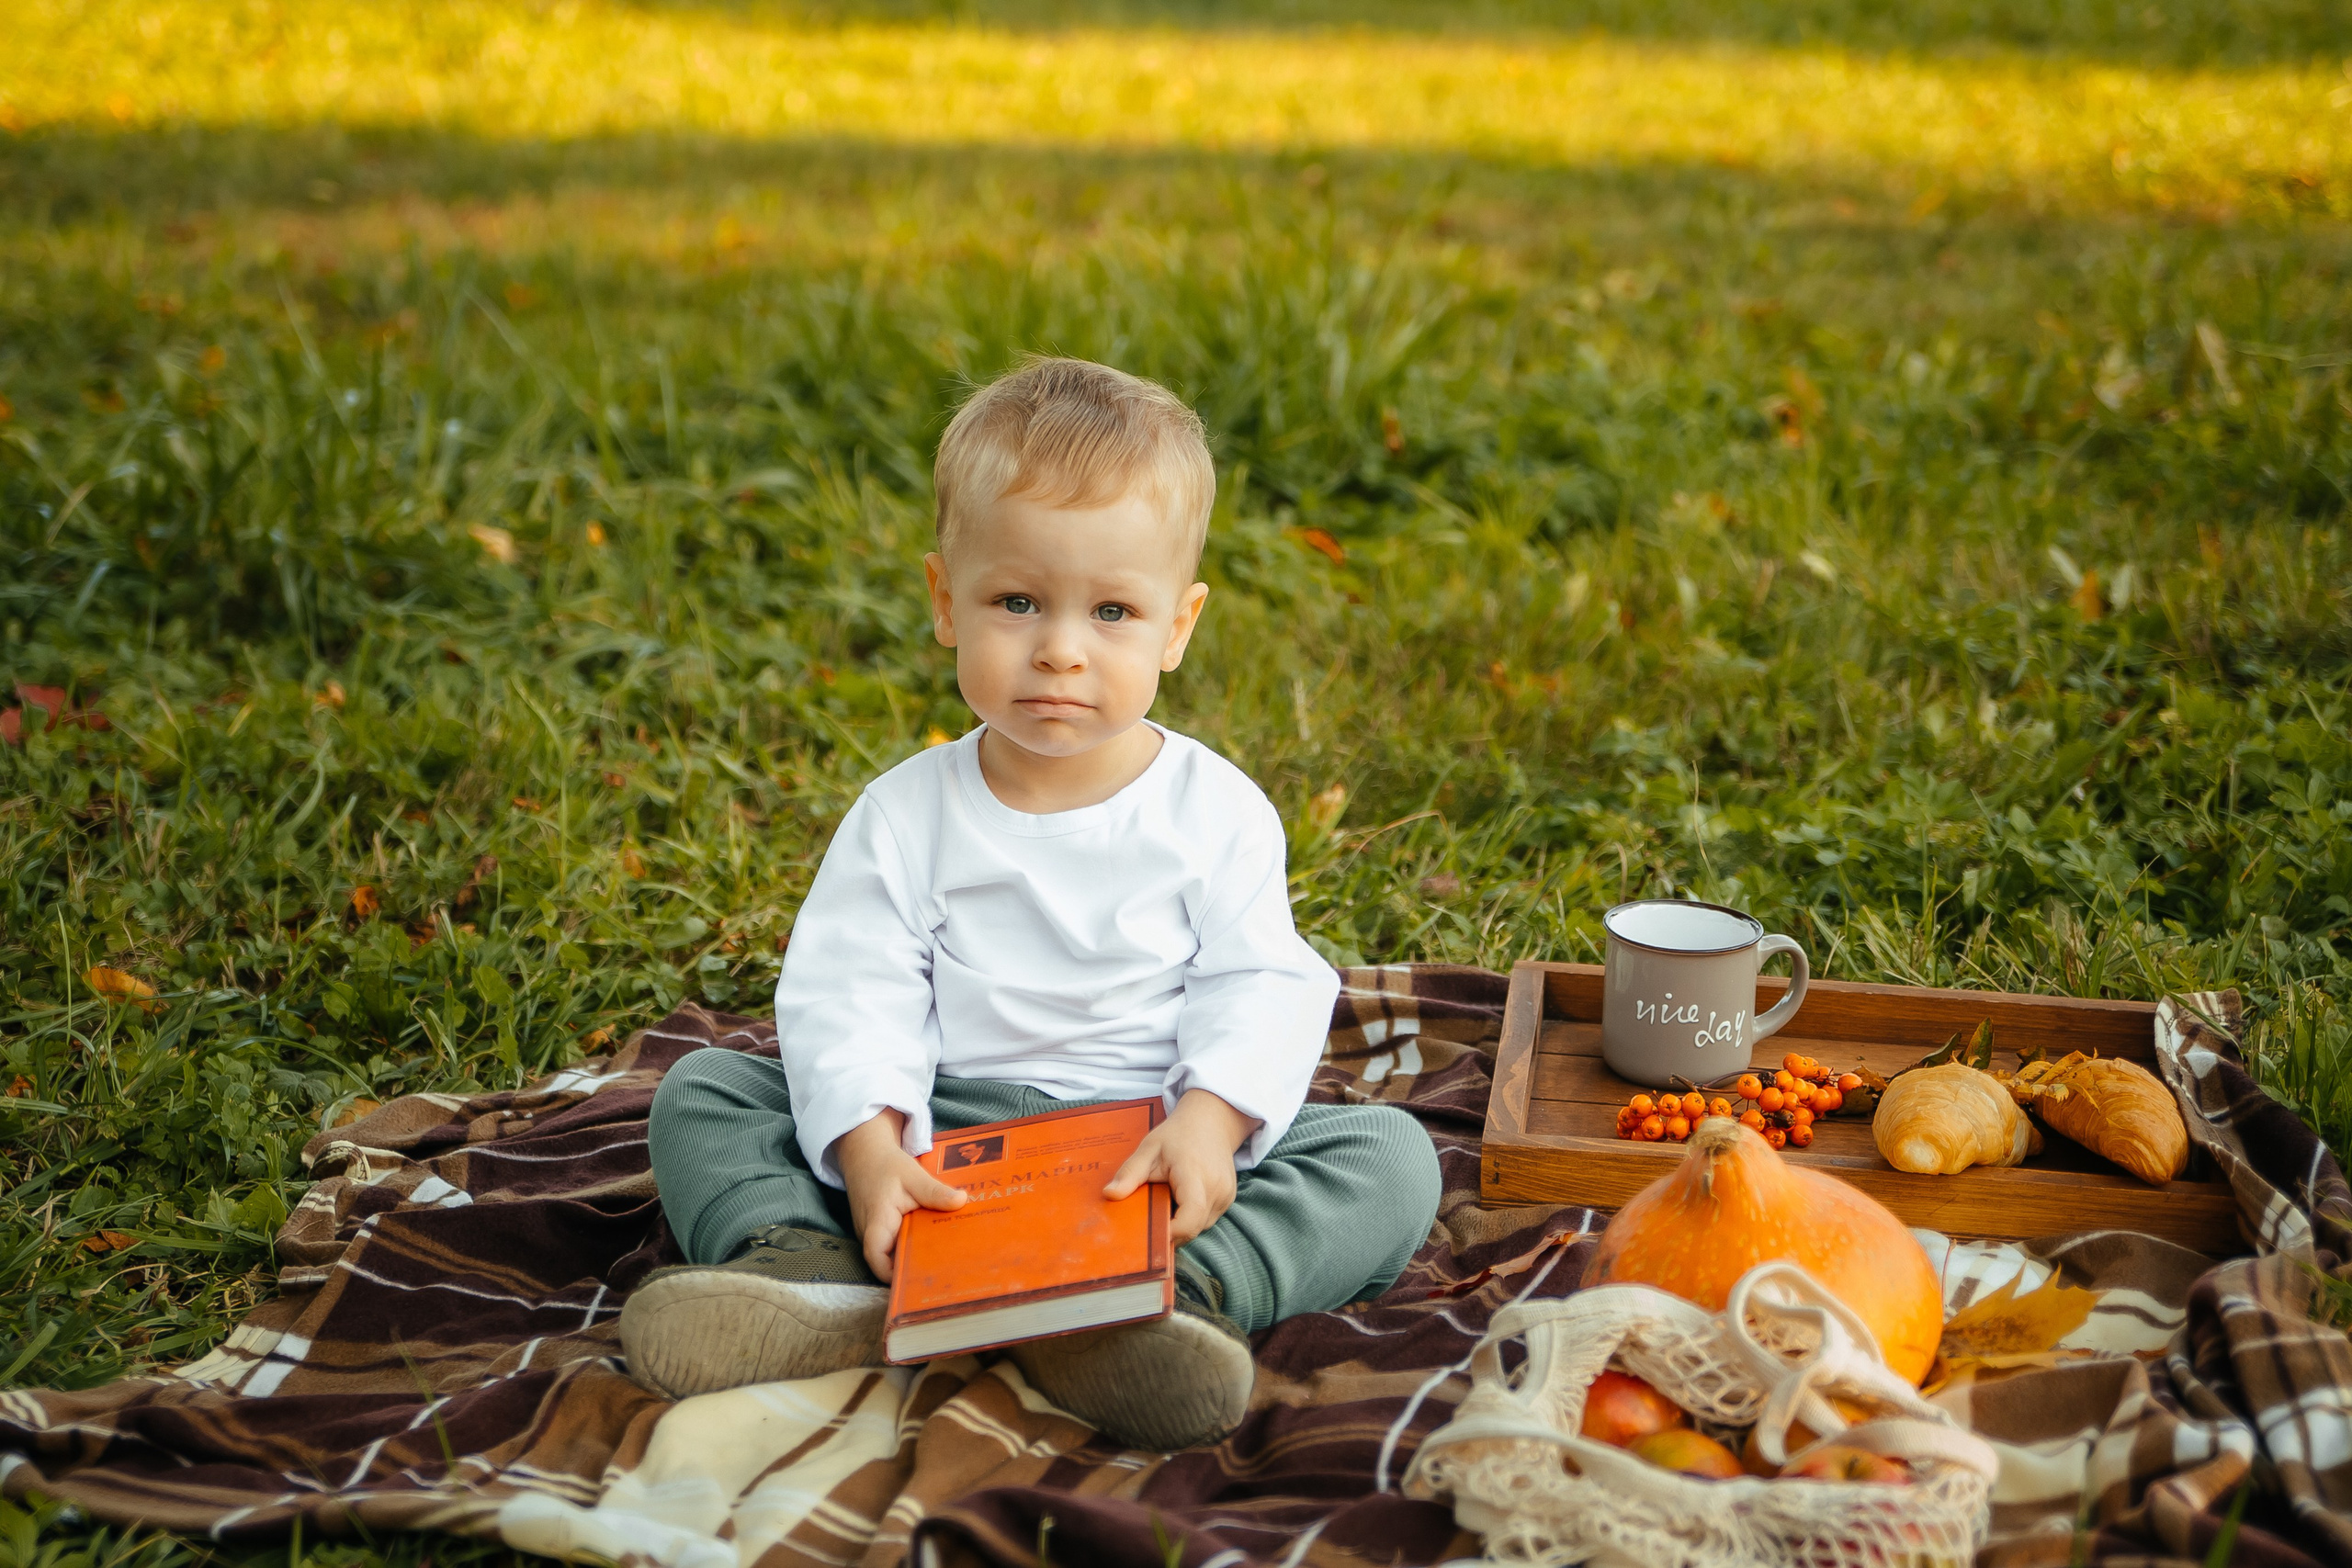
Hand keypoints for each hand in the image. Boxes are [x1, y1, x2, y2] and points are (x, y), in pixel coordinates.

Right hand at [835, 1109, 966, 1281]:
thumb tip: (961, 1201)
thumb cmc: (886, 1166)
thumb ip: (935, 1191)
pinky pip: (896, 1245)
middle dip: (915, 1268)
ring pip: (894, 1254)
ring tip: (948, 1260)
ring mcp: (874, 1235)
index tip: (919, 1278)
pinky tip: (936, 1242)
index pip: (877, 1257)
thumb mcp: (912, 1175)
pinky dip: (913, 1245)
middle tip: (948, 1270)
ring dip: (916, 1256)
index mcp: (877, 1222)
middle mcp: (871, 1234)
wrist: (865, 1155)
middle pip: (890, 1261)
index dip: (892, 1274)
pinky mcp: (881, 1232)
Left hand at [1103, 1089, 1258, 1244]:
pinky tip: (1178, 1199)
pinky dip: (1190, 1217)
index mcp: (1196, 1176)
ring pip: (1199, 1227)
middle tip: (1147, 1219)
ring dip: (1180, 1224)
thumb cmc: (1179, 1133)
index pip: (1189, 1219)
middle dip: (1169, 1231)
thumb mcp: (1149, 1149)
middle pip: (1192, 1229)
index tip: (1147, 1232)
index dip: (1169, 1233)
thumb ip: (1130, 1173)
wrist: (1211, 1119)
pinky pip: (1206, 1219)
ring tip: (1164, 1202)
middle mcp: (1217, 1190)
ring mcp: (1226, 1196)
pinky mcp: (1228, 1199)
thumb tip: (1109, 1194)